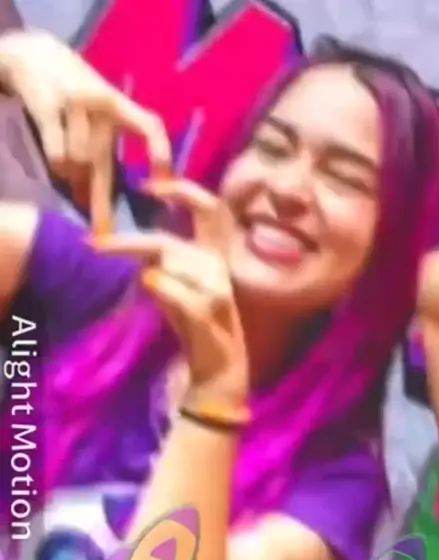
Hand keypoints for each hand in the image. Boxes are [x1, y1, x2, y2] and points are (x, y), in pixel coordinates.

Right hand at [0, 29, 169, 210]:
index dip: (161, 154)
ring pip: (78, 164)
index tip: (165, 186)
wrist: (37, 57)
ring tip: (70, 175)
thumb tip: (99, 204)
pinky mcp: (50, 106)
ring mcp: (77, 103)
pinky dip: (57, 167)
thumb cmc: (77, 99)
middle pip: (104, 164)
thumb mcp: (101, 117)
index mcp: (122, 105)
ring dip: (72, 178)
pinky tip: (58, 163)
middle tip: (102, 237)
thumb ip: (106, 154)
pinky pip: (57, 155)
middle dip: (102, 208)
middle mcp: (104, 102)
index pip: (151, 127)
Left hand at [91, 179, 248, 403]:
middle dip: (129, 243)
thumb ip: (162, 259)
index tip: (147, 185)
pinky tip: (149, 286)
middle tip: (95, 245)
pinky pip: (177, 292)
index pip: (208, 208)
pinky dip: (162, 288)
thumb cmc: (196, 326)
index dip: (181, 190)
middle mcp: (218, 267)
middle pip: (170, 242)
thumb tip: (130, 241)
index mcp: (213, 255)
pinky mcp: (210, 314)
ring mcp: (218, 290)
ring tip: (146, 296)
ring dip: (149, 276)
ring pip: (171, 264)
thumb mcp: (176, 286)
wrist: (219, 371)